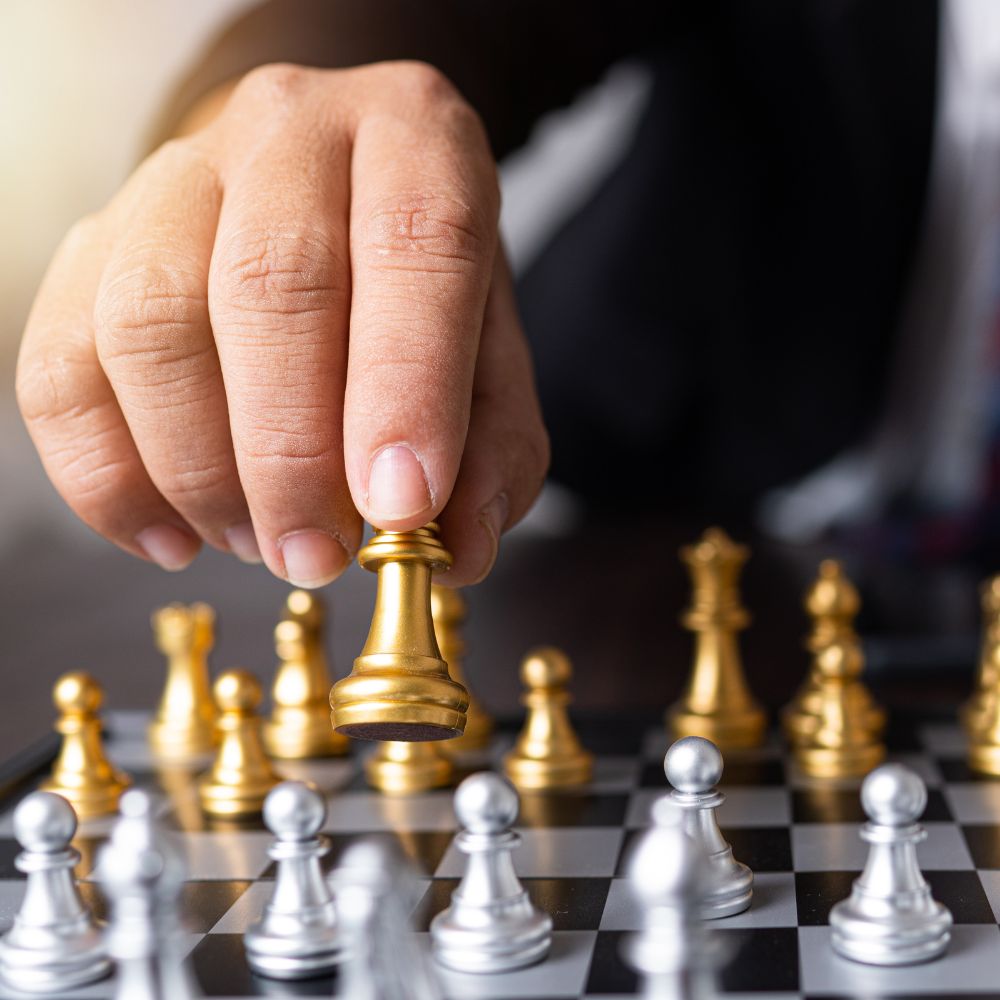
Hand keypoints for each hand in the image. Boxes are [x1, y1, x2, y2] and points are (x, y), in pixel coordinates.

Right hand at [16, 61, 548, 586]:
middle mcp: (291, 132)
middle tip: (316, 555)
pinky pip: (61, 366)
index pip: (416, 243)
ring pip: (150, 324)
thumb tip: (459, 548)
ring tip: (254, 542)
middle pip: (270, 285)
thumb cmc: (417, 290)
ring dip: (200, 470)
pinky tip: (172, 535)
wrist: (325, 198)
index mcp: (416, 139)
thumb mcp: (491, 354)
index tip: (401, 506)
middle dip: (292, 453)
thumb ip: (494, 447)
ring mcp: (175, 177)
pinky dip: (108, 477)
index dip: (405, 387)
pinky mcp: (94, 243)